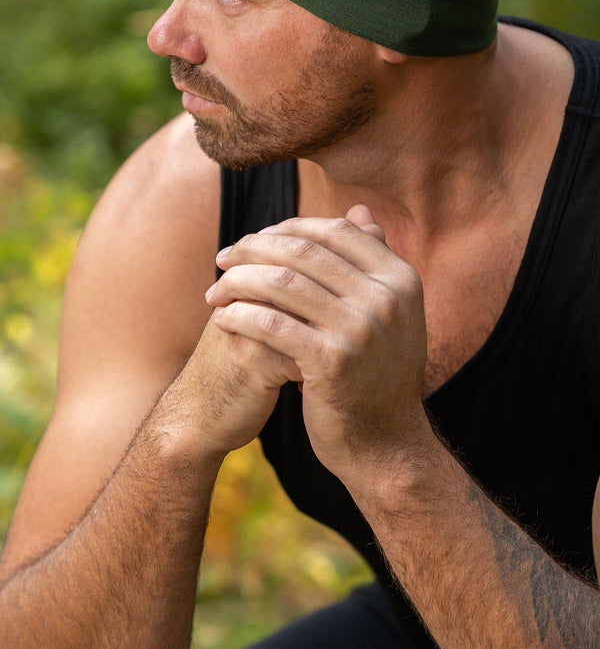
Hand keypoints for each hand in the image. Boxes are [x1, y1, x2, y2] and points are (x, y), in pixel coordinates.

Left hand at [205, 206, 431, 490]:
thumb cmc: (376, 374)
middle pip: (303, 251)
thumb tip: (357, 211)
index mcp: (400, 278)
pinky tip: (223, 319)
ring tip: (215, 290)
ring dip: (239, 281)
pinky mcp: (333, 359)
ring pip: (282, 282)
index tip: (254, 239)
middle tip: (222, 257)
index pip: (334, 232)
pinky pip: (272, 322)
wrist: (385, 443)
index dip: (287, 229)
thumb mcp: (388, 313)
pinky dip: (241, 315)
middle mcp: (386, 297)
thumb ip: (371, 262)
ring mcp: (361, 328)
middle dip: (254, 249)